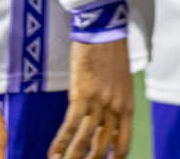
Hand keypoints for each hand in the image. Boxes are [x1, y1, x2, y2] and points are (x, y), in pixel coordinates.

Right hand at [49, 37, 132, 158]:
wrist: (104, 33)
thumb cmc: (111, 56)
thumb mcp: (120, 86)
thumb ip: (112, 108)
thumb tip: (98, 127)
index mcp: (127, 108)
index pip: (122, 145)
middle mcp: (115, 110)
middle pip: (102, 148)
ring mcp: (99, 104)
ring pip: (84, 141)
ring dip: (72, 158)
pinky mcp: (82, 96)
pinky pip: (70, 126)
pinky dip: (60, 143)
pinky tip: (53, 153)